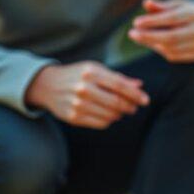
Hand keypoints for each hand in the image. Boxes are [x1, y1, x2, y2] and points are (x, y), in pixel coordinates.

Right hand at [25, 62, 148, 129]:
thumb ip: (118, 78)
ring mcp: (78, 104)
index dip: (136, 95)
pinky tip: (107, 115)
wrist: (48, 85)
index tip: (145, 100)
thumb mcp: (96, 70)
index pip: (120, 86)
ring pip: (111, 115)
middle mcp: (84, 88)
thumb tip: (139, 86)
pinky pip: (101, 124)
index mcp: (91, 72)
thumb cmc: (78, 75)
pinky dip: (109, 120)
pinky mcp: (74, 117)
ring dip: (119, 114)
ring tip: (119, 110)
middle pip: (117, 103)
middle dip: (130, 107)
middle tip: (134, 108)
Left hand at [128, 0, 193, 63]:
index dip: (153, 21)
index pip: (172, 18)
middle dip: (149, 36)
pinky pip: (172, 56)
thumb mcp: (175, 4)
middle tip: (131, 34)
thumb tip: (146, 3)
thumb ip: (160, 6)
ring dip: (151, 43)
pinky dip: (160, 49)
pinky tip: (153, 42)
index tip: (135, 22)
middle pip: (171, 37)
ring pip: (170, 48)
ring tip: (138, 37)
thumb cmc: (184, 12)